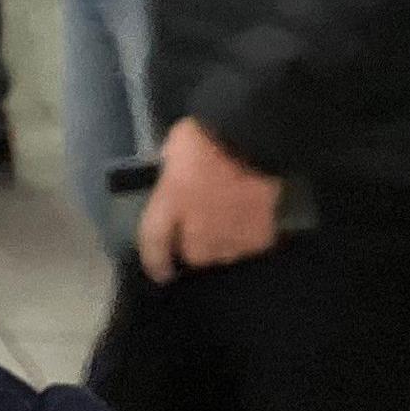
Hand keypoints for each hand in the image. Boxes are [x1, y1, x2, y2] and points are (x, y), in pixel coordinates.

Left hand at [135, 118, 280, 282]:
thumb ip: (172, 177)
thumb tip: (176, 185)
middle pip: (193, 256)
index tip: (161, 273)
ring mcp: (227, 236)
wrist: (249, 140)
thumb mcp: (174, 153)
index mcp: (168, 204)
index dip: (155, 263)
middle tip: (203, 230)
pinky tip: (248, 223)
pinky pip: (248, 247)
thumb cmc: (205, 137)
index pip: (153, 245)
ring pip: (222, 255)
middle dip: (195, 248)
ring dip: (221, 245)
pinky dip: (247, 239)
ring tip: (227, 225)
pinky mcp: (256, 237)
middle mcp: (195, 229)